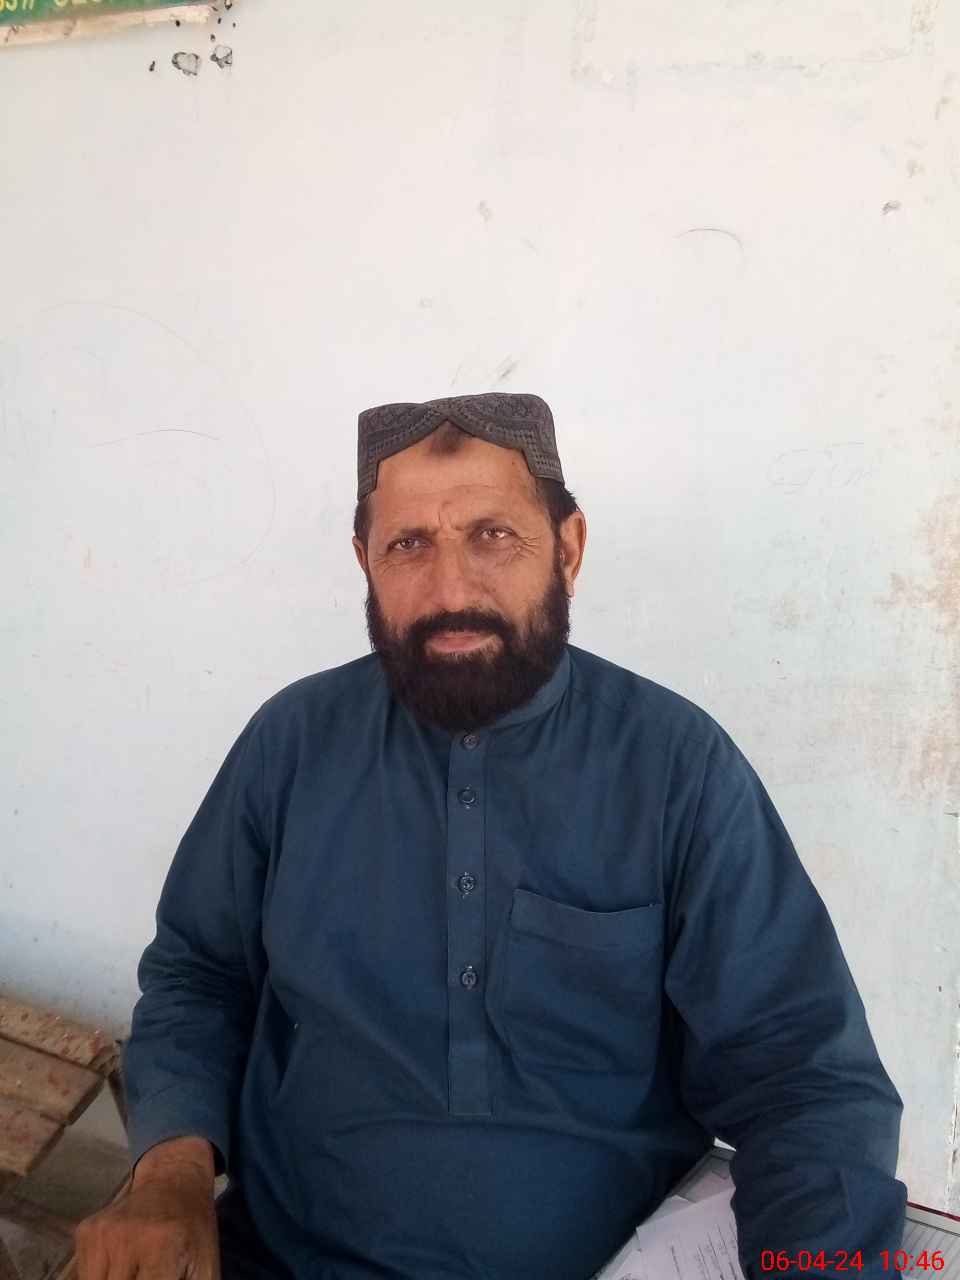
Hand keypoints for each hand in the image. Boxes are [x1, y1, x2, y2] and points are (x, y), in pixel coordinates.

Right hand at [74, 1138, 218, 1279]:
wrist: (174, 1181)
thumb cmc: (194, 1231)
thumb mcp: (205, 1268)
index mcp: (163, 1249)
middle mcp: (127, 1239)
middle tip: (147, 1279)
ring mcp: (101, 1234)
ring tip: (134, 1276)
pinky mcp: (85, 1232)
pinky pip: (85, 1276)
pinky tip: (121, 1270)